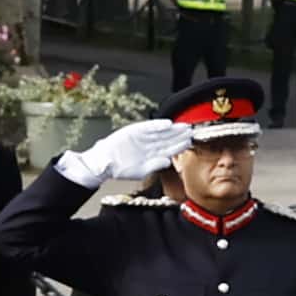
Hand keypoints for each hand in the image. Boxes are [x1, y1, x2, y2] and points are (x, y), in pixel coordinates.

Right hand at [71, 118, 192, 189]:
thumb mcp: (140, 171)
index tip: (190, 141)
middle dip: (179, 135)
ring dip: (172, 129)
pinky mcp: (135, 131)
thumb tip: (168, 161)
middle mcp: (150, 146)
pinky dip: (157, 125)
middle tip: (191, 131)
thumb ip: (154, 166)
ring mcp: (143, 138)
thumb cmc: (120, 169)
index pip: (170, 150)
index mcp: (152, 156)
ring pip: (161, 132)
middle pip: (168, 139)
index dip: (180, 145)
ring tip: (184, 126)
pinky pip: (148, 127)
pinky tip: (168, 123)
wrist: (104, 162)